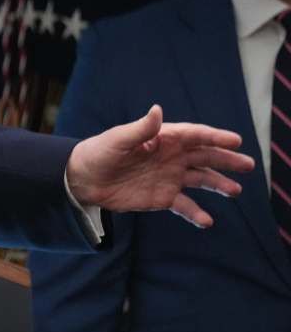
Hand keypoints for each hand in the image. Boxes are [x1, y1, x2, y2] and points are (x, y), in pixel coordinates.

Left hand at [67, 104, 254, 227]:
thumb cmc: (99, 153)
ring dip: (218, 185)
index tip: (235, 141)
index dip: (215, 137)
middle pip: (204, 157)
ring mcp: (169, 177)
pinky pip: (184, 206)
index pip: (195, 136)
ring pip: (200, 180)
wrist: (83, 179)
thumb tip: (157, 110)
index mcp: (163, 139)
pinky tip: (207, 221)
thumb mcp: (118, 140)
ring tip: (235, 191)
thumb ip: (141, 129)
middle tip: (247, 164)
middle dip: (226, 160)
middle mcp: (171, 157)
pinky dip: (196, 213)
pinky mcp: (162, 197)